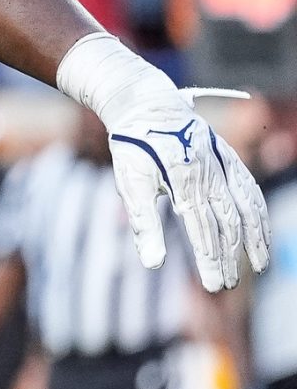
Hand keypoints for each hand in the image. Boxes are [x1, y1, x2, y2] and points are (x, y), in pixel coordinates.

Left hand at [61, 32, 270, 291]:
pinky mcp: (229, 157)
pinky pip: (250, 188)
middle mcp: (209, 172)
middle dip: (228, 256)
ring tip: (258, 267)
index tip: (214, 285)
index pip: (203, 229)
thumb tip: (152, 263)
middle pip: (226, 222)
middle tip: (226, 285)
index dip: (211, 259)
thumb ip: (143, 222)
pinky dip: (257, 212)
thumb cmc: (133, 146)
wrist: (146, 103)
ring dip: (253, 239)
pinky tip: (259, 231)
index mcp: (183, 179)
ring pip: (245, 207)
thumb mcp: (129, 181)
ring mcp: (223, 164)